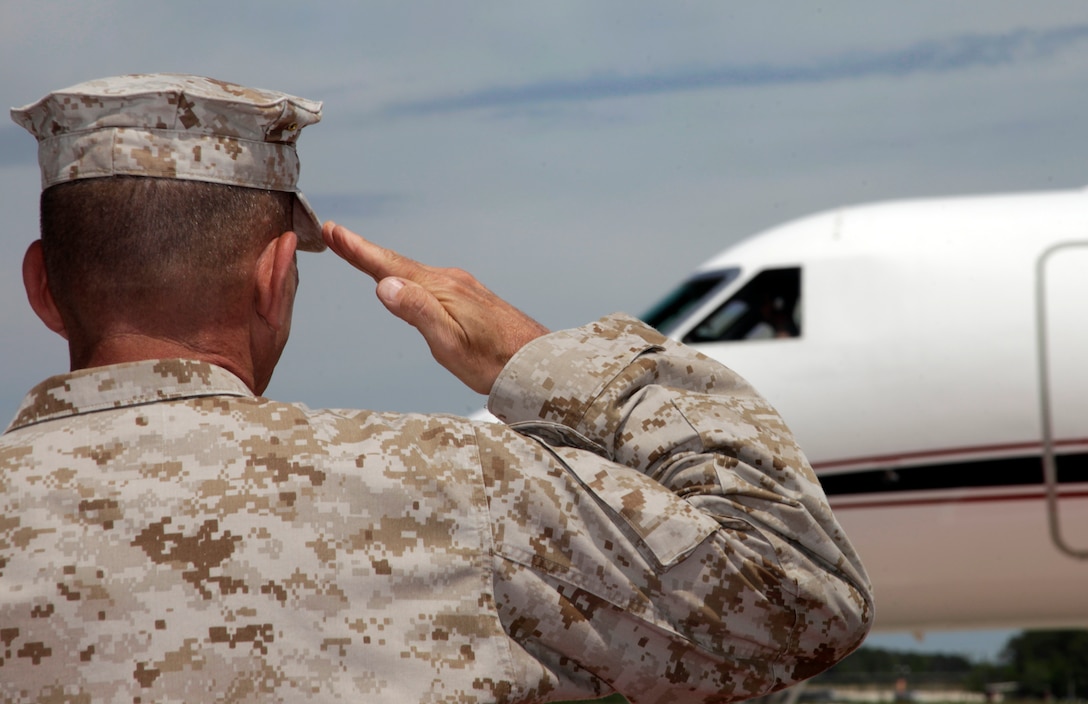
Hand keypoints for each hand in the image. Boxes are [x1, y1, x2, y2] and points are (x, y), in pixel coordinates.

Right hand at [321, 222, 549, 394]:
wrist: (537, 363)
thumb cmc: (494, 361)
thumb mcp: (449, 343)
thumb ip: (418, 312)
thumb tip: (384, 285)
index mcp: (440, 289)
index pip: (390, 266)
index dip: (358, 250)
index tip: (333, 231)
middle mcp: (450, 281)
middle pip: (398, 264)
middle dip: (365, 252)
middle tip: (336, 236)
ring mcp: (462, 287)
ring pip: (415, 273)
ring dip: (386, 264)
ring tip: (362, 256)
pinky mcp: (470, 298)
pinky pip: (430, 282)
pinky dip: (408, 277)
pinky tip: (406, 284)